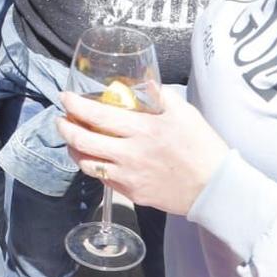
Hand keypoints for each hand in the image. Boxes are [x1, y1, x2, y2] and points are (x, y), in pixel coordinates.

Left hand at [56, 86, 229, 216]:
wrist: (214, 188)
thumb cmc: (202, 147)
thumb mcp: (185, 113)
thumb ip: (161, 96)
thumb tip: (144, 83)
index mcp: (142, 129)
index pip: (97, 115)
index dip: (75, 106)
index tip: (65, 98)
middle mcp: (130, 154)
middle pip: (82, 141)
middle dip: (65, 128)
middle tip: (61, 119)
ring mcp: (128, 176)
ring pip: (87, 164)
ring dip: (74, 149)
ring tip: (73, 140)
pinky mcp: (132, 193)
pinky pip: (103, 180)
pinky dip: (93, 166)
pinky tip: (95, 158)